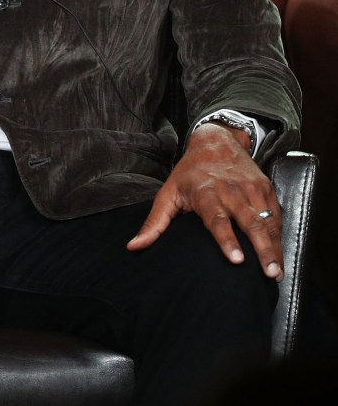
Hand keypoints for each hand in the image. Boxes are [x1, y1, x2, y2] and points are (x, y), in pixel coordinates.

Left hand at [127, 123, 282, 279]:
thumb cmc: (190, 173)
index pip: (217, 219)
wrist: (216, 141)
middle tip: (269, 273)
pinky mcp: (266, 189)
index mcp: (206, 192)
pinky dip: (279, 236)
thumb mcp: (168, 193)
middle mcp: (231, 191)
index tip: (236, 260)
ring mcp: (252, 189)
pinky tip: (279, 255)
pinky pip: (276, 216)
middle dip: (262, 249)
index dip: (227, 240)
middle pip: (250, 223)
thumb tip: (134, 246)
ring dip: (274, 247)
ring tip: (276, 272)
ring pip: (267, 222)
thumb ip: (154, 222)